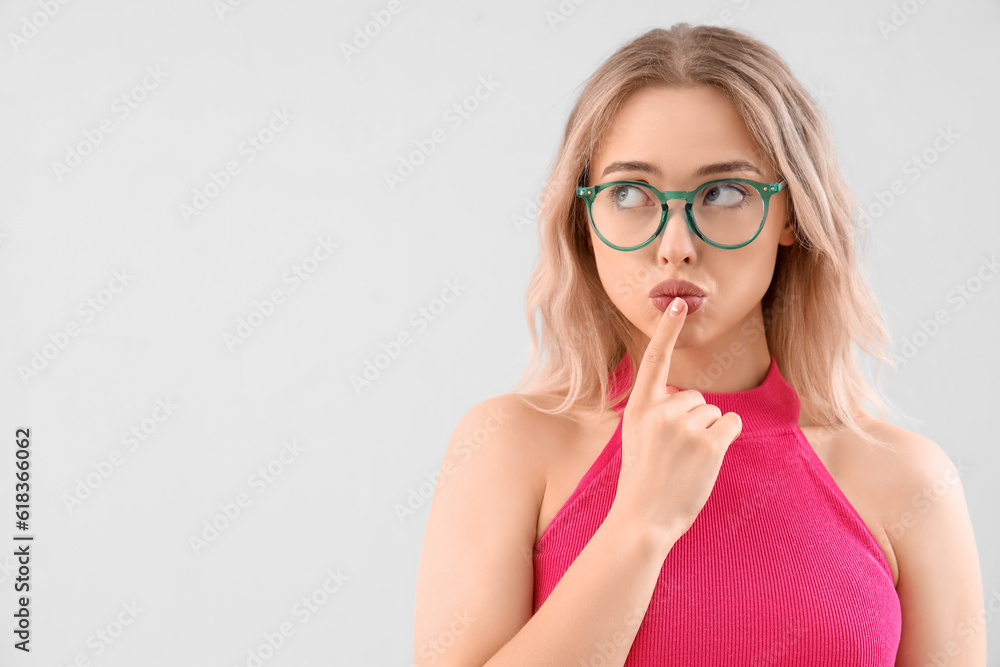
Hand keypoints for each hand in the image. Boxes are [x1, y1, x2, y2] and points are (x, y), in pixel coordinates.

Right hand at [614, 297, 742, 544]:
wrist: (642, 520)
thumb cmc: (643, 481)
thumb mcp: (636, 438)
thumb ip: (656, 412)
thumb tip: (685, 396)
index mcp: (639, 408)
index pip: (655, 360)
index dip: (668, 330)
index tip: (679, 303)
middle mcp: (661, 411)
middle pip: (695, 397)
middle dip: (692, 419)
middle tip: (674, 453)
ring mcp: (685, 426)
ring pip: (713, 412)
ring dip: (708, 433)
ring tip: (686, 461)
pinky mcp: (709, 443)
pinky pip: (730, 425)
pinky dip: (725, 438)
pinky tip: (707, 459)